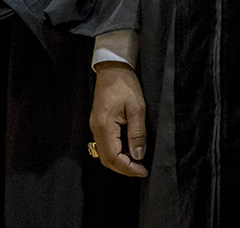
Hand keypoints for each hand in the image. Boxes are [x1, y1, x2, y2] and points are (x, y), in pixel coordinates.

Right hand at [90, 63, 148, 177]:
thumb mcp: (137, 108)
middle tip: (141, 170)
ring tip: (137, 163)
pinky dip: (117, 152)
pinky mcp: (99, 123)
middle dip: (124, 168)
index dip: (128, 168)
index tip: (143, 171)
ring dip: (120, 161)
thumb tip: (138, 156)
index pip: (113, 157)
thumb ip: (137, 133)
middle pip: (107, 159)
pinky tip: (129, 150)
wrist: (113, 68)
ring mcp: (95, 126)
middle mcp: (96, 129)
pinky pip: (106, 144)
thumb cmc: (126, 85)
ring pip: (105, 153)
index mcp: (104, 126)